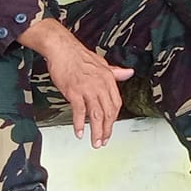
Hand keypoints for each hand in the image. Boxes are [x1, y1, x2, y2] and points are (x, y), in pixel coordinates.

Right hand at [20, 22, 134, 148]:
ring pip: (96, 115)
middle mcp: (100, 85)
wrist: (61, 48)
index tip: (110, 128)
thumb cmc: (78, 56)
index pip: (116, 103)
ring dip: (96, 131)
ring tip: (95, 142)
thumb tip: (129, 73)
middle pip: (108, 112)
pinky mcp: (74, 92)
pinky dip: (79, 124)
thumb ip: (115, 72)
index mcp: (108, 79)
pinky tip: (79, 133)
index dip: (114, 119)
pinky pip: (79, 112)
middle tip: (103, 141)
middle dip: (107, 130)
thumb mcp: (101, 63)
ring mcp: (87, 89)